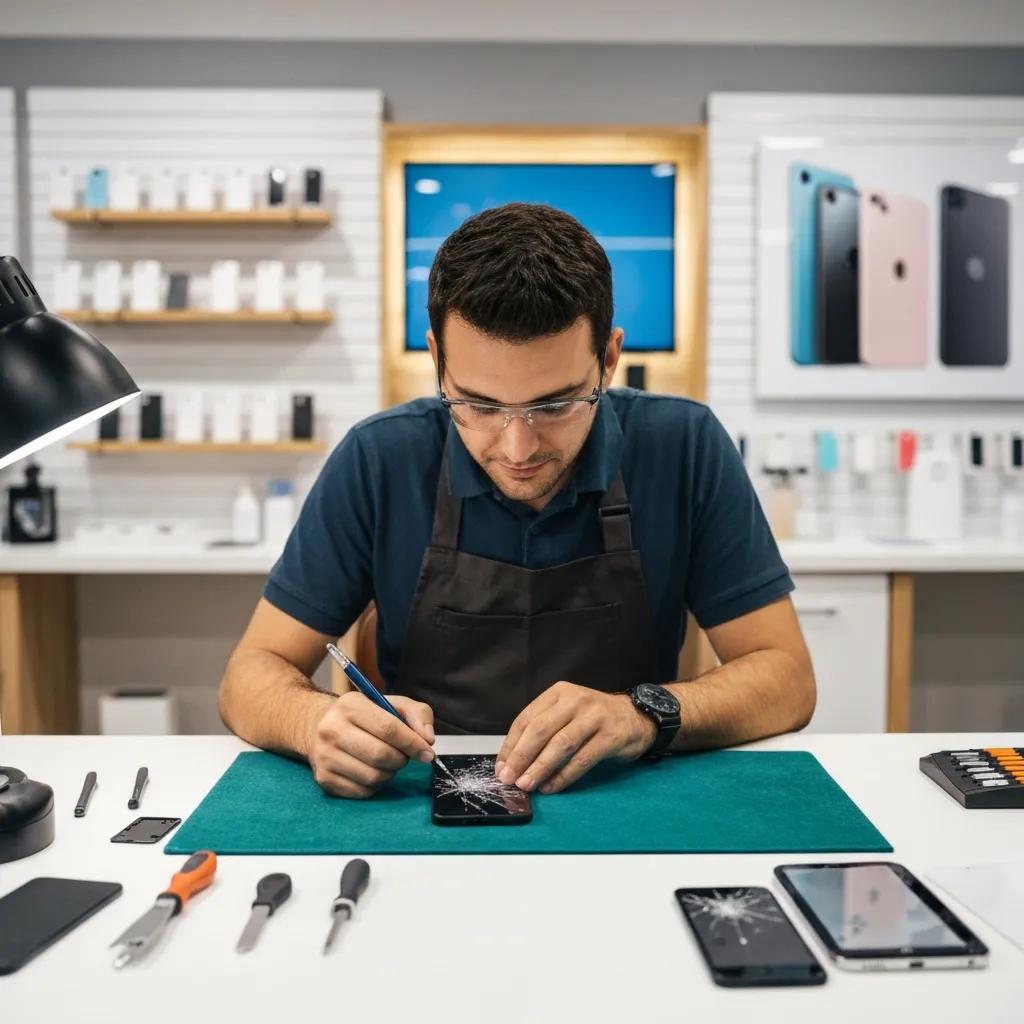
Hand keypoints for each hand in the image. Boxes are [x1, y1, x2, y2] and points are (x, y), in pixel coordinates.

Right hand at [307, 692, 435, 798]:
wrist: (323, 727)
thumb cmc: (366, 716)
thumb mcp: (392, 704)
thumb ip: (417, 715)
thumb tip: (427, 739)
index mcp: (350, 705)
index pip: (388, 728)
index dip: (412, 743)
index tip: (427, 753)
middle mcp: (332, 729)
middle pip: (380, 755)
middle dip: (401, 759)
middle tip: (403, 756)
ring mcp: (324, 756)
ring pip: (373, 776)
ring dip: (390, 773)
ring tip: (387, 762)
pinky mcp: (324, 778)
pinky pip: (362, 791)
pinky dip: (376, 785)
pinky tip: (372, 771)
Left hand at [495, 682, 657, 794]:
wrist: (636, 715)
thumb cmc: (594, 718)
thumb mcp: (567, 712)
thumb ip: (543, 730)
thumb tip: (513, 761)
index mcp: (559, 693)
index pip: (527, 719)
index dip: (511, 745)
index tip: (502, 767)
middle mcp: (576, 700)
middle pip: (540, 730)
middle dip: (521, 757)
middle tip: (509, 778)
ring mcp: (595, 717)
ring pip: (560, 745)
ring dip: (540, 768)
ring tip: (527, 785)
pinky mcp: (611, 736)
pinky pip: (582, 760)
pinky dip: (564, 776)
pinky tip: (552, 786)